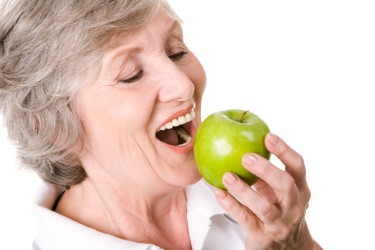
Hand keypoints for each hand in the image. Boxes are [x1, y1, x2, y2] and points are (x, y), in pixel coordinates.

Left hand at [215, 133, 321, 249]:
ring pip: (264, 206)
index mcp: (300, 190)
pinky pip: (246, 219)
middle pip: (285, 185)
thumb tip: (243, 143)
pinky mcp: (264, 237)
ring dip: (243, 190)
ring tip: (227, 176)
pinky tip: (220, 194)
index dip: (284, 150)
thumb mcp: (280, 192)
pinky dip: (232, 205)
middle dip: (266, 169)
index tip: (268, 136)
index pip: (298, 166)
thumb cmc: (280, 211)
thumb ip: (267, 173)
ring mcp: (281, 224)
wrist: (289, 249)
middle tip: (246, 157)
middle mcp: (294, 207)